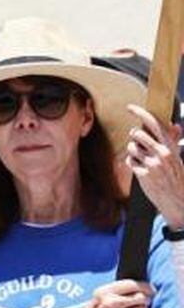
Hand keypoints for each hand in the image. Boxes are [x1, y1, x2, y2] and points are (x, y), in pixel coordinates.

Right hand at [55, 279, 151, 307]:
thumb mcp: (98, 300)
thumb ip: (114, 294)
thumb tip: (139, 290)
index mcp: (103, 292)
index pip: (131, 284)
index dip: (145, 287)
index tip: (150, 291)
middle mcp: (110, 302)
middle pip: (141, 297)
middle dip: (144, 301)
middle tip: (141, 305)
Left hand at [125, 104, 183, 227]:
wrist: (177, 199)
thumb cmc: (176, 176)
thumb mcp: (177, 158)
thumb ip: (173, 141)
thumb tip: (175, 125)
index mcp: (171, 147)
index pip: (155, 124)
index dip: (141, 113)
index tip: (130, 107)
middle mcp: (162, 154)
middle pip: (137, 134)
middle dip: (135, 136)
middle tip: (139, 142)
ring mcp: (152, 164)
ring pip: (131, 147)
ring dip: (134, 152)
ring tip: (144, 160)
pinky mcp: (143, 174)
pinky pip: (129, 161)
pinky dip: (133, 164)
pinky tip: (142, 170)